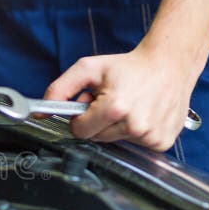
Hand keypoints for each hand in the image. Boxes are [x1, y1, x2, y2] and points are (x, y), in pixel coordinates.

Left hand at [43, 45, 200, 151]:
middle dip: (98, 122)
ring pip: (116, 142)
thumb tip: (39, 113)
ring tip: (129, 106)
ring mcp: (151, 136)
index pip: (80, 131)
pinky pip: (136, 145)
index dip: (80, 118)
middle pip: (97, 138)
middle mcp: (135, 125)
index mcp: (115, 108)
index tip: (89, 106)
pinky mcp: (163, 142)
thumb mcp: (88, 69)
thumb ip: (59, 89)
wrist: (169, 64)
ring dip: (117, 127)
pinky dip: (135, 133)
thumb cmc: (128, 67)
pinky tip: (143, 114)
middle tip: (112, 102)